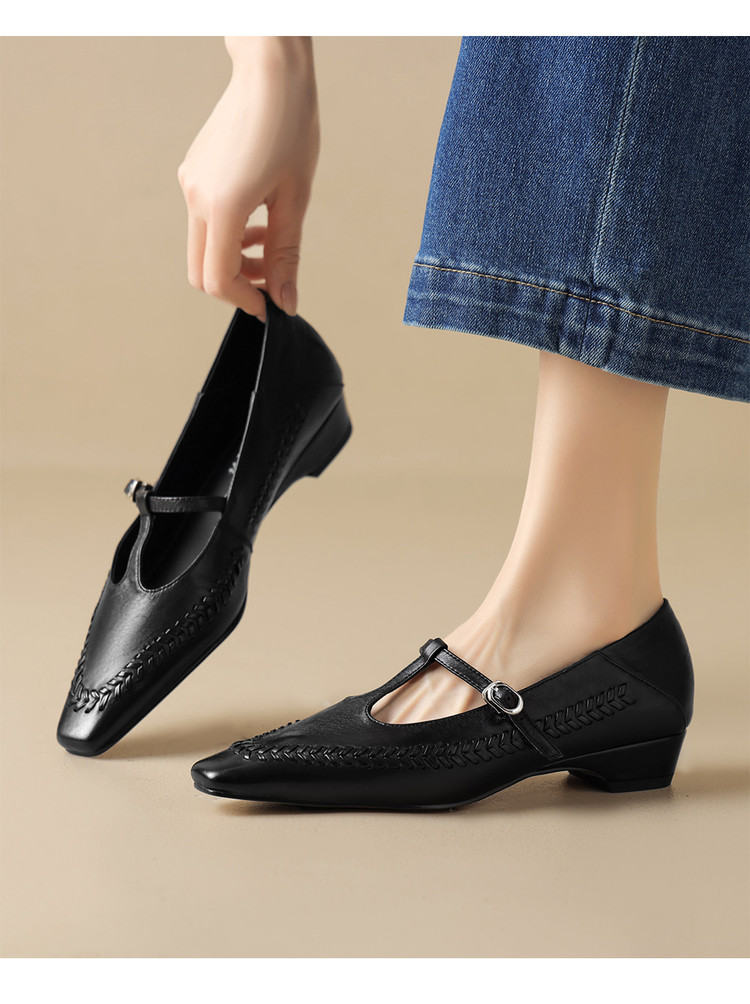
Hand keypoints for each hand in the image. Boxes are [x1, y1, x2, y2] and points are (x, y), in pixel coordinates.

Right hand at [177, 37, 319, 318]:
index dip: (244, 301)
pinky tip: (259, 222)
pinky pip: (205, 221)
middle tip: (272, 281)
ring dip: (236, 259)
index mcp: (222, 207)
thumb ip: (286, 255)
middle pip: (202, 271)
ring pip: (203, 247)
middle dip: (238, 285)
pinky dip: (230, 235)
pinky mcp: (193, 173)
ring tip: (272, 246)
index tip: (270, 306)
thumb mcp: (295, 199)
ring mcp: (190, 184)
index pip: (218, 280)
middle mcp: (196, 198)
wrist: (270, 72)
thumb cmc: (289, 126)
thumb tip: (286, 300)